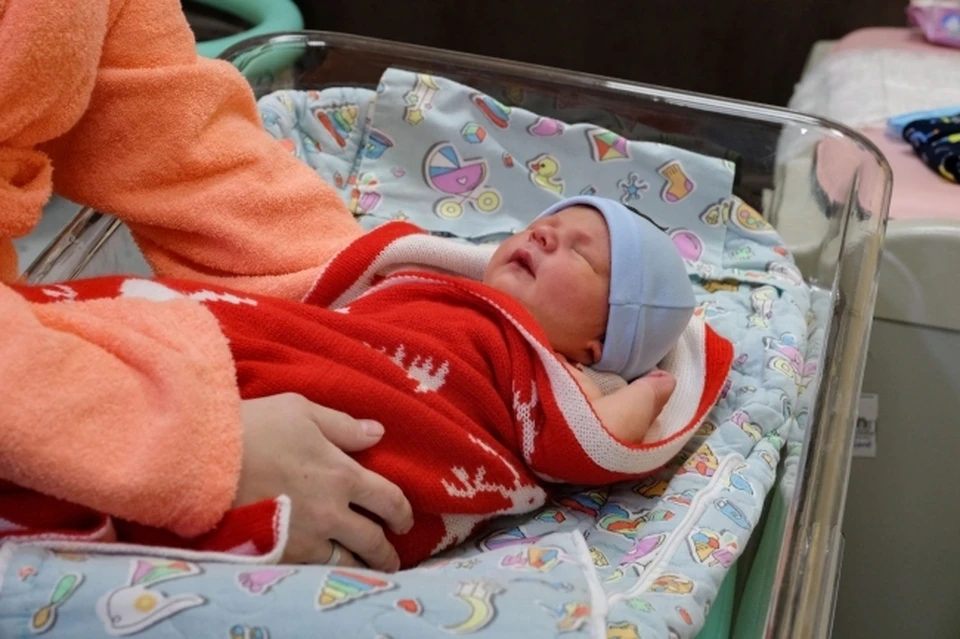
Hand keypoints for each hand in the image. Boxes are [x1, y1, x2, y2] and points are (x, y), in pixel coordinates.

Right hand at [233, 393, 412, 570]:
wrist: (203, 459)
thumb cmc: (253, 427)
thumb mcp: (301, 411)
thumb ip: (343, 426)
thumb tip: (378, 433)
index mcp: (343, 475)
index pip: (389, 501)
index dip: (403, 513)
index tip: (404, 521)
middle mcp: (331, 512)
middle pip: (372, 542)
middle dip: (386, 553)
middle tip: (390, 556)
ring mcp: (304, 538)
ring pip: (344, 563)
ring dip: (358, 566)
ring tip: (361, 567)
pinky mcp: (276, 554)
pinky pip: (309, 570)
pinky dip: (321, 570)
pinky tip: (322, 567)